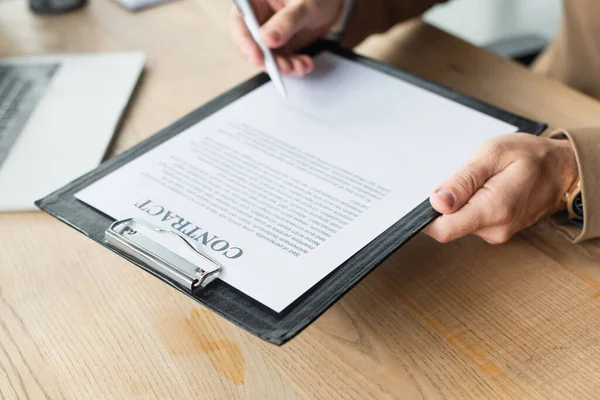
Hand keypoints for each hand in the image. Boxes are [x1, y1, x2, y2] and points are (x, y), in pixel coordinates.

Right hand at [228, 0, 342, 76]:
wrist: (334, 6)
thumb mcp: (305, 5)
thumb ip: (287, 21)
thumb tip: (267, 39)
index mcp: (256, 0)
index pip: (239, 22)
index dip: (244, 42)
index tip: (258, 57)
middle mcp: (258, 18)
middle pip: (250, 44)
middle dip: (268, 60)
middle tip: (284, 67)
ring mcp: (268, 33)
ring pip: (266, 57)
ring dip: (283, 66)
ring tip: (299, 66)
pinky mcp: (280, 46)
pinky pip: (281, 61)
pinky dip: (293, 66)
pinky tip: (304, 64)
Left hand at [424, 133, 577, 243]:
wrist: (564, 170)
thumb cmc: (533, 157)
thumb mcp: (493, 154)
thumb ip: (463, 180)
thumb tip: (437, 201)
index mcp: (492, 210)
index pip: (443, 230)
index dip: (425, 216)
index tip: (420, 199)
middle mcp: (493, 229)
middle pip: (447, 224)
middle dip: (445, 202)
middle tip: (461, 176)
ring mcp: (495, 232)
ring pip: (458, 221)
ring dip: (459, 201)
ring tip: (478, 178)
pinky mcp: (495, 230)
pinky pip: (470, 219)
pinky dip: (469, 203)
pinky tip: (483, 186)